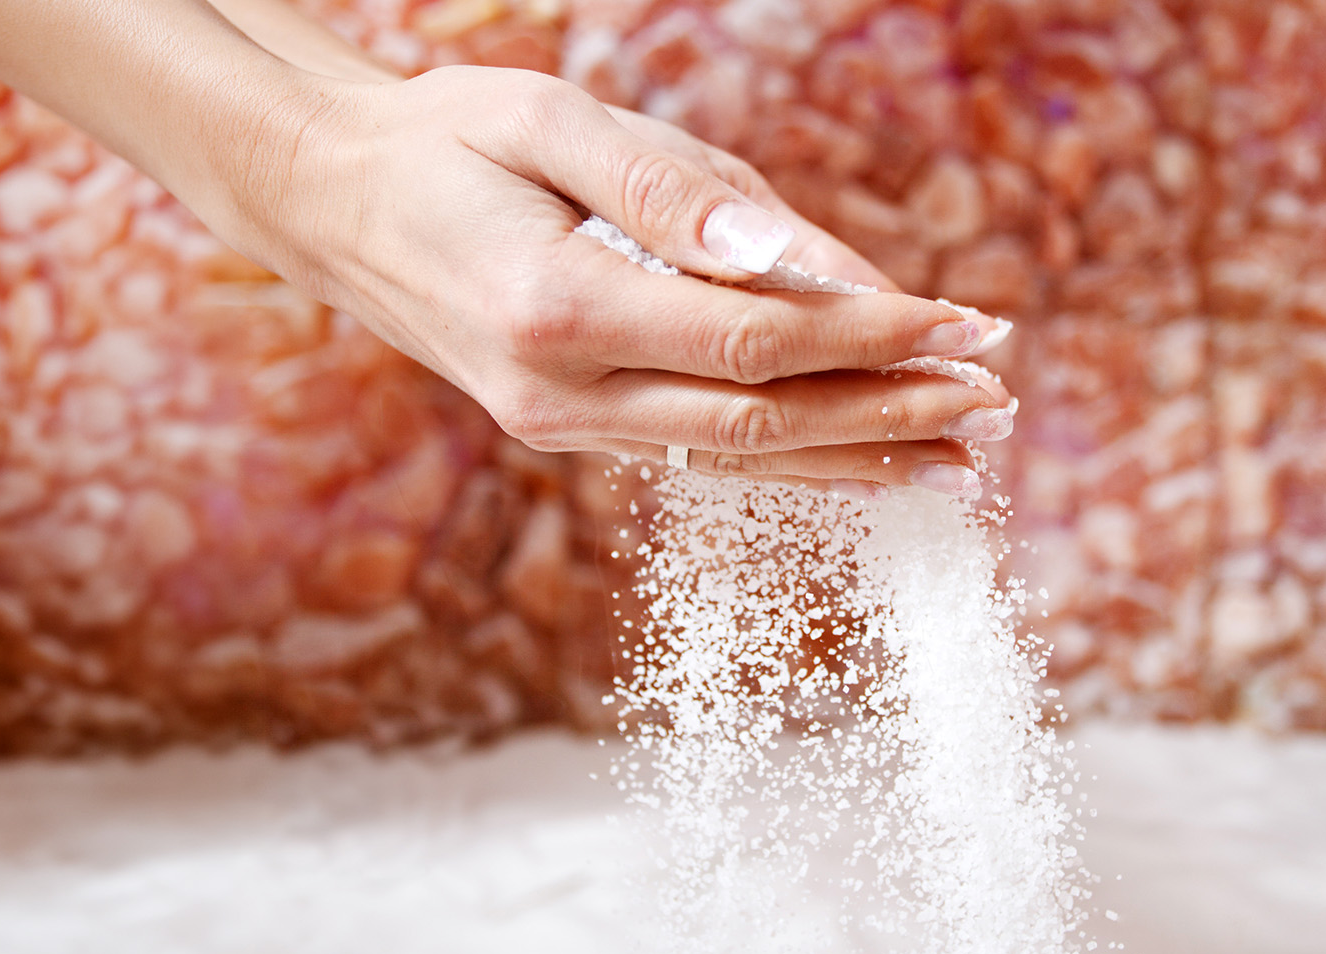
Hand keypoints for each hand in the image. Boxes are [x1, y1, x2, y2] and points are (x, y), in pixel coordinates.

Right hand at [242, 65, 1010, 495]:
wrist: (330, 204)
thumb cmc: (443, 141)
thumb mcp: (547, 121)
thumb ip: (670, 190)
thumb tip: (792, 258)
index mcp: (557, 308)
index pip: (757, 342)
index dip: (875, 341)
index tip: (969, 326)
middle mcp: (560, 392)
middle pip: (763, 419)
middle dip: (891, 410)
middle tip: (996, 403)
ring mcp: (562, 425)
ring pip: (738, 455)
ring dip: (857, 455)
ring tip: (958, 454)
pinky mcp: (568, 429)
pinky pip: (701, 452)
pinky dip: (791, 459)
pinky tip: (861, 458)